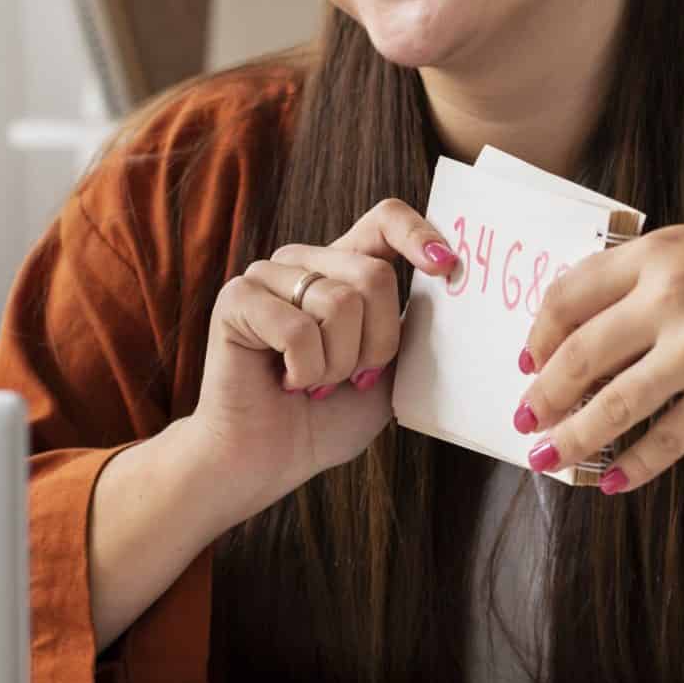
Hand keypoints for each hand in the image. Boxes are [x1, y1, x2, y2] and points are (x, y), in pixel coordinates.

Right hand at [185, 198, 459, 521]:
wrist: (267, 463)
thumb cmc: (326, 419)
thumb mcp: (390, 372)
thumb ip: (411, 328)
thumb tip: (447, 281)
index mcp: (343, 269)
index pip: (386, 220)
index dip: (419, 234)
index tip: (446, 268)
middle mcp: (305, 263)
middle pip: (374, 275)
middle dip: (376, 344)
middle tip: (351, 378)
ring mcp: (267, 276)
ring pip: (339, 302)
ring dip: (337, 364)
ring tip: (313, 382)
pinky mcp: (236, 300)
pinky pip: (298, 329)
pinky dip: (305, 371)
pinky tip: (285, 382)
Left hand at [513, 226, 683, 493]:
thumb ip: (648, 276)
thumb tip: (582, 328)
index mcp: (659, 253)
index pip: (569, 296)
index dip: (538, 335)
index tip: (527, 360)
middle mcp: (672, 299)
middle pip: (578, 357)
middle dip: (542, 395)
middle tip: (523, 419)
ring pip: (612, 408)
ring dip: (570, 439)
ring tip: (546, 459)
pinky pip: (663, 441)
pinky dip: (631, 466)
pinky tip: (610, 481)